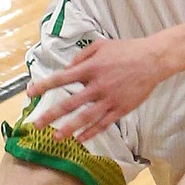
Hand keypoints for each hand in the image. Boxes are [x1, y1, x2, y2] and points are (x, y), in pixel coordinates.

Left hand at [25, 36, 172, 142]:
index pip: (62, 78)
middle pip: (70, 103)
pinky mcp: (121, 108)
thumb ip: (81, 56)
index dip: (44, 86)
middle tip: (36, 124)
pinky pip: (103, 123)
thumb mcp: (100, 45)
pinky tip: (81, 139)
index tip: (30, 93)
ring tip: (56, 137)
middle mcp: (98, 85)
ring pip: (85, 118)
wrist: (153, 59)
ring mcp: (110, 99)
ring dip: (69, 129)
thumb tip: (67, 70)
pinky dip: (91, 132)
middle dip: (51, 115)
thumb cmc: (126, 50)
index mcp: (91, 68)